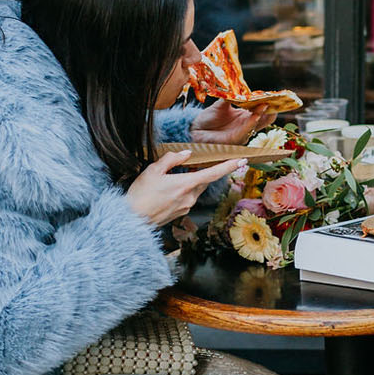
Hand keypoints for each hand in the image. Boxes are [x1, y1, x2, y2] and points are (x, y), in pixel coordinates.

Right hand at [125, 150, 240, 227]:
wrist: (131, 220)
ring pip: (195, 189)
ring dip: (189, 181)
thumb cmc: (140, 195)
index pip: (213, 173)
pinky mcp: (180, 214)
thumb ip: (172, 159)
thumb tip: (186, 154)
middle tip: (195, 164)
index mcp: (185, 185)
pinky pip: (187, 198)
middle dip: (203, 172)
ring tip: (171, 178)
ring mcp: (186, 207)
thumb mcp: (153, 170)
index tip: (242, 161)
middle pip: (204, 181)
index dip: (229, 167)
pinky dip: (182, 190)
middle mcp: (190, 198)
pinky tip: (167, 190)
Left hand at [191, 99, 271, 143]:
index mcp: (244, 117)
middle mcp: (246, 125)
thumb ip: (232, 96)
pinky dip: (253, 120)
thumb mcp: (221, 104)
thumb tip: (239, 85)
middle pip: (265, 118)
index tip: (276, 95)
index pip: (262, 110)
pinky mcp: (235, 138)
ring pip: (257, 122)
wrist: (194, 131)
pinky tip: (257, 112)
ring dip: (264, 113)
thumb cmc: (207, 120)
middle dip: (272, 109)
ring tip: (269, 103)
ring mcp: (242, 132)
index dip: (269, 103)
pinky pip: (247, 128)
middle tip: (279, 99)